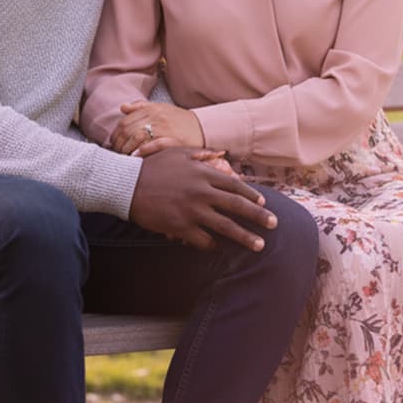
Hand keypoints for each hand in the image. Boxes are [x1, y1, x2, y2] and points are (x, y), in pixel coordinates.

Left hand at [110, 100, 203, 154]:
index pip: (125, 121)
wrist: (203, 127)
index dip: (116, 134)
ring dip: (127, 149)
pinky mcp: (173, 141)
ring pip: (138, 137)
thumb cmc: (179, 120)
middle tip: (116, 153)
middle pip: (129, 130)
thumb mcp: (161, 108)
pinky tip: (135, 157)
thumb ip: (141, 106)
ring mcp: (165, 129)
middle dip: (119, 143)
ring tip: (123, 157)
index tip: (113, 143)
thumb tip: (122, 107)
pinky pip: (154, 145)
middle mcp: (156, 117)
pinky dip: (142, 151)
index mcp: (151, 109)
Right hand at [129, 147, 274, 251]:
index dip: (252, 195)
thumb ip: (202, 155)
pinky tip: (222, 249)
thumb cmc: (153, 167)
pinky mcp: (181, 227)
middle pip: (237, 206)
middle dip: (259, 216)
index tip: (264, 202)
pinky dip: (215, 245)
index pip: (235, 185)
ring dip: (245, 237)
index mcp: (203, 173)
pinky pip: (204, 240)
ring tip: (259, 245)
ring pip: (226, 226)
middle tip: (274, 224)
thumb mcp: (179, 153)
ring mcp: (192, 211)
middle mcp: (202, 192)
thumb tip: (220, 155)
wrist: (127, 184)